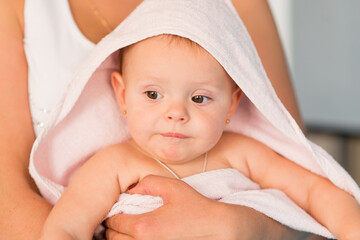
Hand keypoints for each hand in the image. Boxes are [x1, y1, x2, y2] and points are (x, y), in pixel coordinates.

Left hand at [105, 175, 235, 239]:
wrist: (218, 229)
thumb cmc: (195, 208)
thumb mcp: (173, 187)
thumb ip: (148, 183)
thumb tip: (131, 189)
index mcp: (144, 227)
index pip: (114, 222)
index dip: (113, 215)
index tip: (117, 211)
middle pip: (113, 239)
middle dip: (114, 228)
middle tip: (120, 221)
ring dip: (121, 239)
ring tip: (127, 231)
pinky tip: (141, 237)